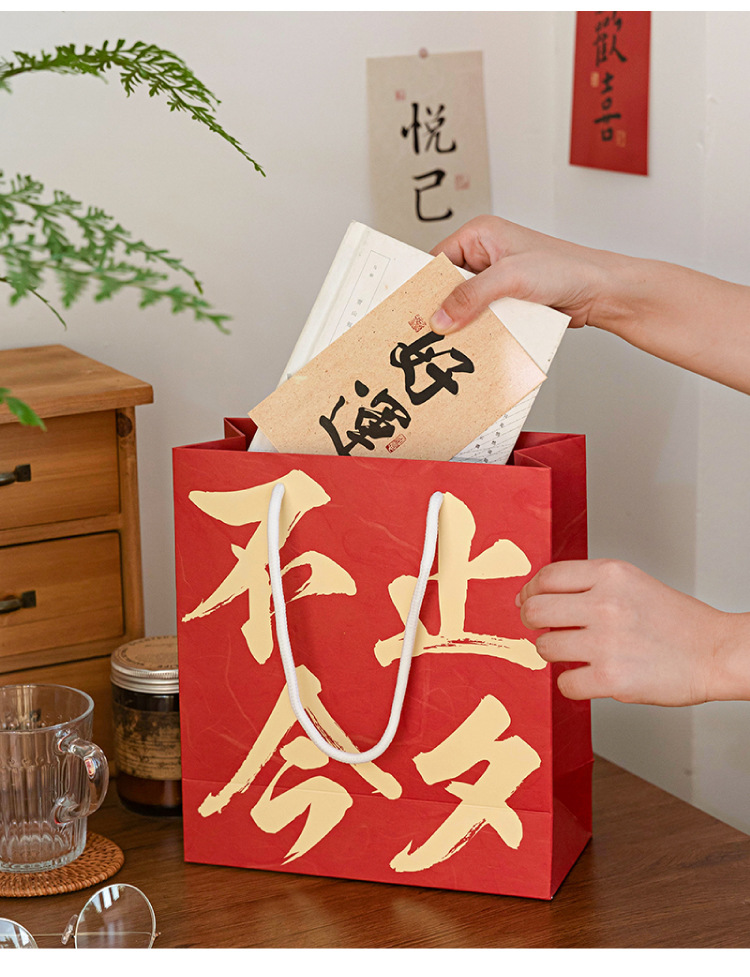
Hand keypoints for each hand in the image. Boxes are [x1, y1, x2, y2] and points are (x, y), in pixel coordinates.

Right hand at [430, 215, 615, 333]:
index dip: (424, 284)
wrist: (599, 292)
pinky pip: (481, 318)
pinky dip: (477, 330)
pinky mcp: (506, 302)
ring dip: (461, 322)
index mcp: (480, 235)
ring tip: (447, 341)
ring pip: (463, 305)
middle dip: (441, 307)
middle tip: (427, 330)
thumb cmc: (566, 268)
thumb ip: (472, 295)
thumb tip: (440, 316)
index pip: (437, 259)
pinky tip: (473, 343)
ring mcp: (495, 280)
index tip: (412, 309)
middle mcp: (484, 255)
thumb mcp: (511, 277)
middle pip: (447, 285)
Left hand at [516, 558, 749, 705]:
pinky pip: (565, 683)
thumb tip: (534, 595)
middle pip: (535, 610)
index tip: (528, 601)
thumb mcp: (631, 583)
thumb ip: (587, 584)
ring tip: (575, 652)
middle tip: (541, 628)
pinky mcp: (612, 679)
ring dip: (553, 652)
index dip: (530, 591)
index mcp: (611, 575)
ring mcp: (607, 642)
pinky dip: (572, 683)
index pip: (546, 577)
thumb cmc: (676, 621)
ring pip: (545, 647)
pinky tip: (588, 676)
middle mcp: (606, 604)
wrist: (716, 652)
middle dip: (531, 621)